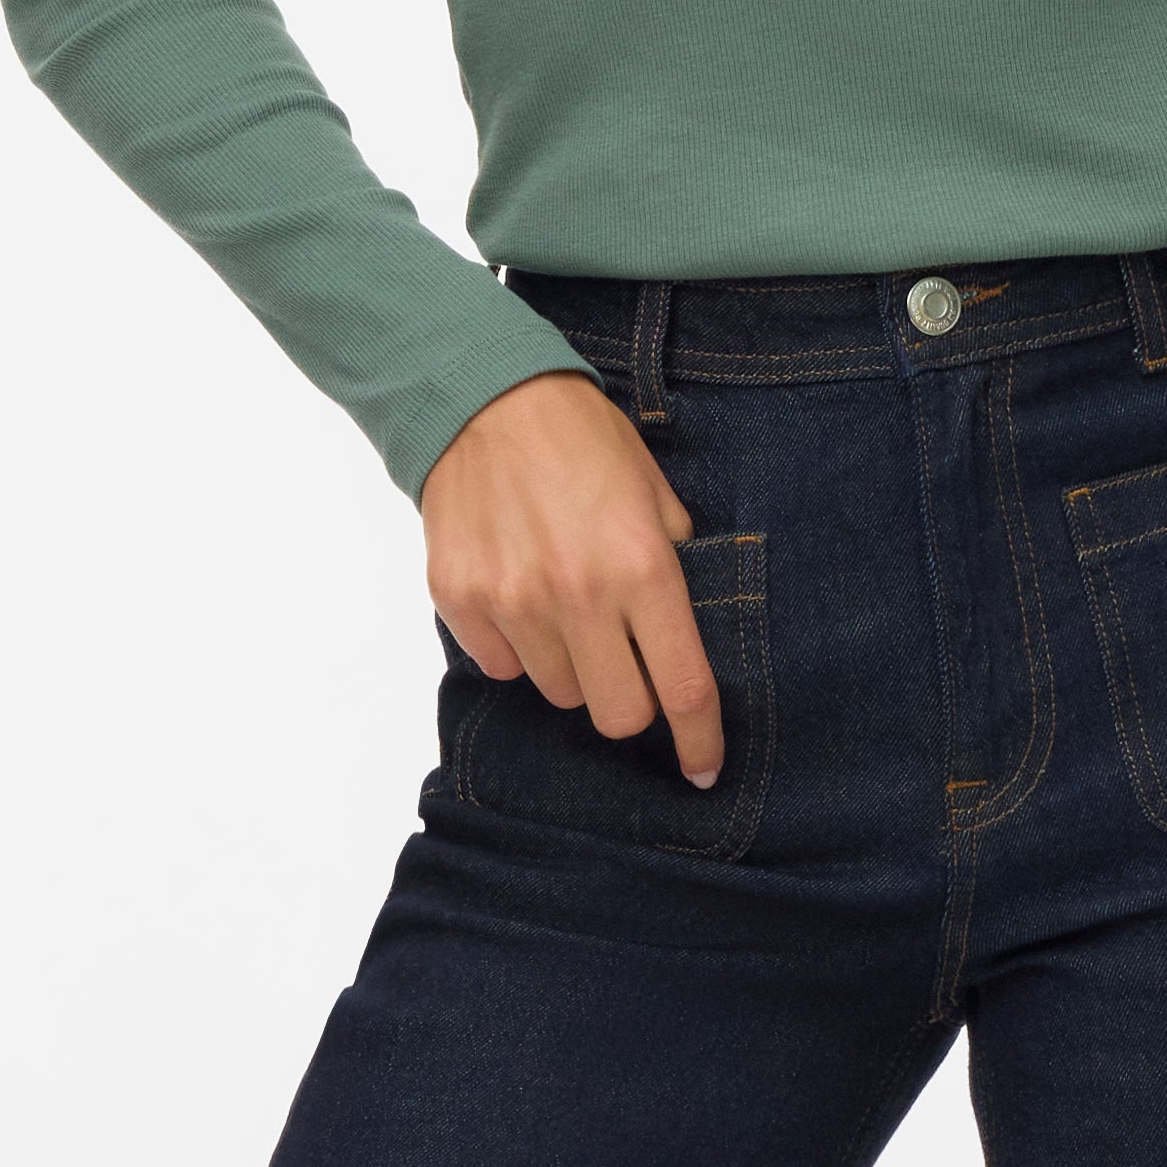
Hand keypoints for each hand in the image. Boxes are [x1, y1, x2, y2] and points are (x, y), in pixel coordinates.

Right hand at [423, 372, 721, 783]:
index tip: (705, 769)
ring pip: (558, 692)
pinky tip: (518, 594)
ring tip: (563, 605)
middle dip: (629, 700)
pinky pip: (501, 666)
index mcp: (642, 568)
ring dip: (571, 666)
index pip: (682, 687)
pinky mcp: (462, 601)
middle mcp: (579, 595)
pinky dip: (517, 647)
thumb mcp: (653, 489)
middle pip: (617, 714)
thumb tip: (682, 624)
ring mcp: (513, 603)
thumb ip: (674, 560)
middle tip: (624, 662)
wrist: (481, 397)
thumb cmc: (578, 438)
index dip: (700, 740)